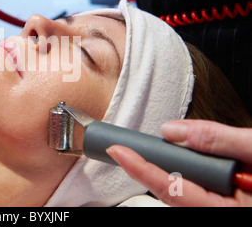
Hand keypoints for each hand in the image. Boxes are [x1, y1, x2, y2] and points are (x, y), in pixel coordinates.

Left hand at [107, 119, 251, 205]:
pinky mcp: (228, 207)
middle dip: (152, 171)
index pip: (172, 188)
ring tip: (159, 155)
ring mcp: (224, 211)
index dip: (140, 167)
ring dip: (172, 175)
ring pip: (185, 197)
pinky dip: (189, 179)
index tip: (117, 149)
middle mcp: (222, 214)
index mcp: (227, 209)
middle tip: (128, 150)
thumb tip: (172, 130)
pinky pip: (199, 196)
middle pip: (174, 195)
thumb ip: (217, 140)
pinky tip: (192, 165)